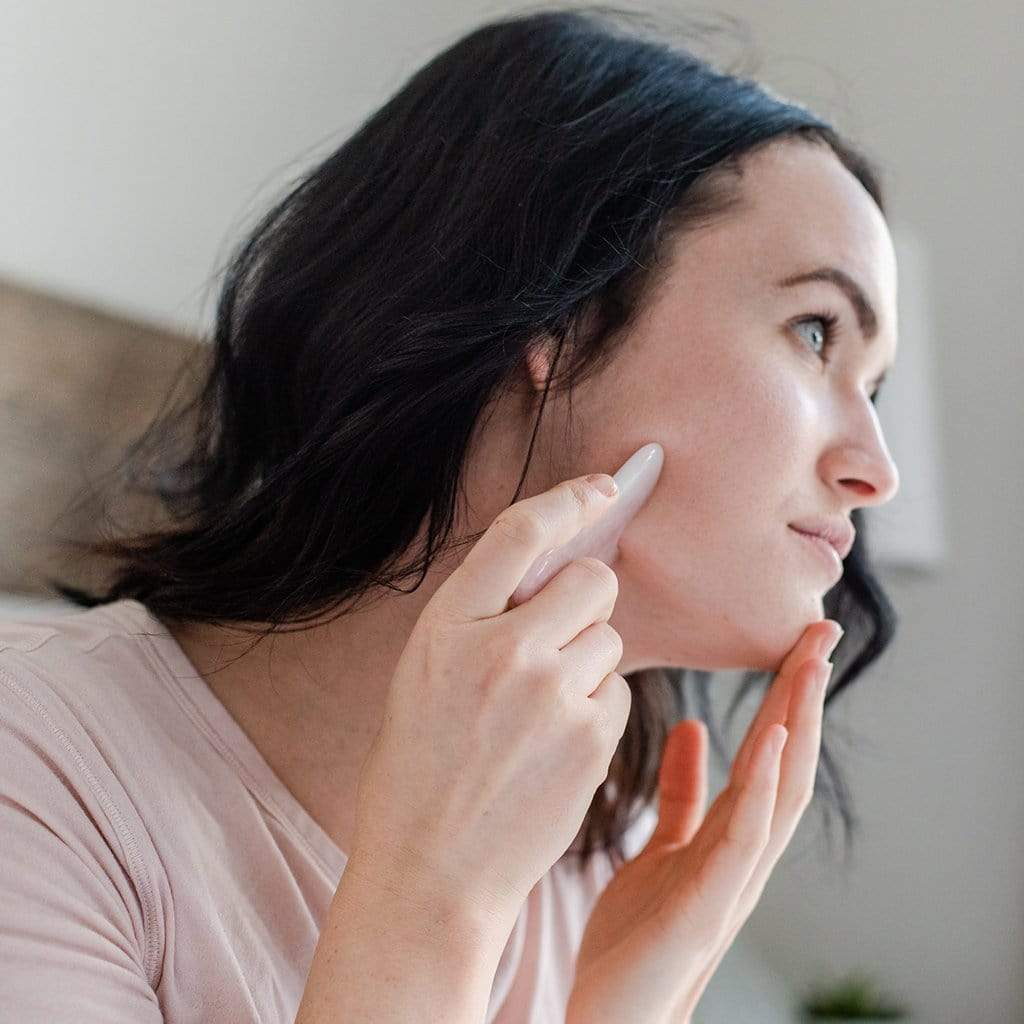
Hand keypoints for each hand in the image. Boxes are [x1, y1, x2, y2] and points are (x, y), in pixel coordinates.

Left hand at [565, 618, 842, 1023]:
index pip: (768, 755)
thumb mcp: (660, 849)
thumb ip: (682, 793)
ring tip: (807, 667)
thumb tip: (693, 726)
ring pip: (777, 793)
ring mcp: (729, 883)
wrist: (609, 1018)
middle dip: (804, 697)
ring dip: (796, 727)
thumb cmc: (635, 939)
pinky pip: (742, 840)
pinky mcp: (704, 909)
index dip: (786, 696)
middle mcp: (741, 855)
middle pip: (785, 763)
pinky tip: (773, 741)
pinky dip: (761, 788)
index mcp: (729, 837)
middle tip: (822, 630)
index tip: (799, 639)